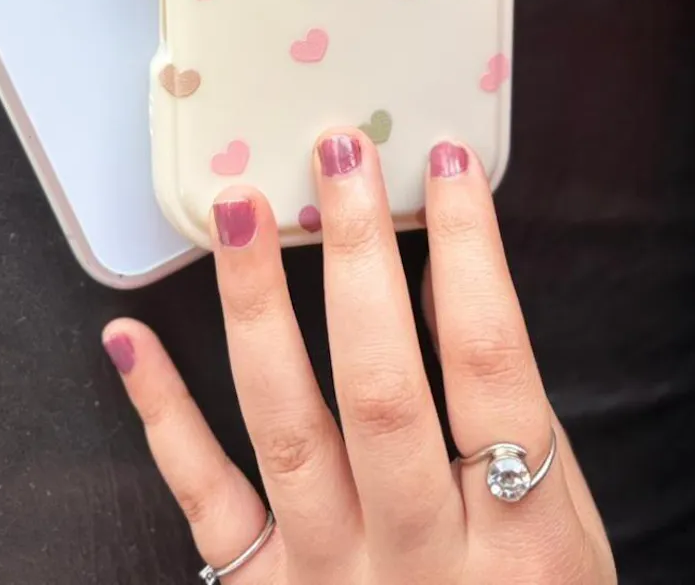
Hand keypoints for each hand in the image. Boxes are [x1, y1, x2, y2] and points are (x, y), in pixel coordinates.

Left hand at [103, 136, 614, 582]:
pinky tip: (128, 337)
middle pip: (381, 387)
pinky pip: (206, 502)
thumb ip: (513, 424)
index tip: (441, 164)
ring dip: (256, 307)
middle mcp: (418, 556)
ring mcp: (330, 578)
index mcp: (522, 536)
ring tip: (239, 209)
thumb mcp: (566, 533)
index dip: (470, 254)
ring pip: (286, 427)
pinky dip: (161, 414)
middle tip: (336, 152)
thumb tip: (444, 273)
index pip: (491, 365)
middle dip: (357, 257)